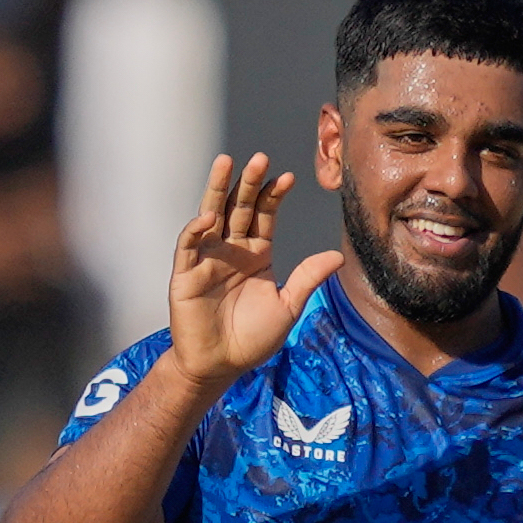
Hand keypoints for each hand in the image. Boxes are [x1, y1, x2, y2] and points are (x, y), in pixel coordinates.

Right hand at [167, 154, 342, 390]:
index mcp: (257, 253)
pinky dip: (196, 229)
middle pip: (239, 208)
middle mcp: (231, 249)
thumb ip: (308, 278)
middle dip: (249, 183)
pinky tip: (209, 216)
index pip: (265, 216)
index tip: (289, 177)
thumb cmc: (253, 338)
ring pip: (211, 215)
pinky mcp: (186, 273)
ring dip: (217, 190)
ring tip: (225, 163)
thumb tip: (337, 255)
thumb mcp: (288, 306)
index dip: (274, 196)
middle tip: (260, 158)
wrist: (221, 365)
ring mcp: (207, 258)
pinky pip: (189, 246)